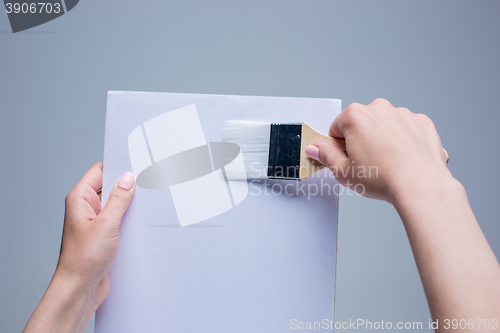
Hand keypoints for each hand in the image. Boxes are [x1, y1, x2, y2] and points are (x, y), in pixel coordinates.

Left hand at [24, 163, 134, 332]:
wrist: (80, 288)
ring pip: (116, 204)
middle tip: (146, 184)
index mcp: (80, 199)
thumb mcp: (107, 224)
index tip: (136, 165)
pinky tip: (141, 222)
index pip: (99, 171)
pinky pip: (119, 219)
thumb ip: (118, 199)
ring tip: (145, 205)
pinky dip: (129, 219)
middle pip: (109, 186)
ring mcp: (95, 222)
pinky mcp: (103, 235)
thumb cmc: (83, 259)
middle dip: (127, 186)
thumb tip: (128, 179)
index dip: (117, 166)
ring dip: (129, 205)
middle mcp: (86, 208)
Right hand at [306, 98, 450, 202]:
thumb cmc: (383, 178)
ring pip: (384, 124)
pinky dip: (403, 140)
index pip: (337, 126)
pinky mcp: (421, 122)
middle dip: (361, 139)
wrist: (420, 185)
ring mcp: (402, 114)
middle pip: (361, 122)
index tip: (346, 156)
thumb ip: (325, 155)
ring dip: (382, 138)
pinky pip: (406, 128)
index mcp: (355, 116)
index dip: (338, 144)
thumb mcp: (343, 172)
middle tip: (366, 162)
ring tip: (387, 162)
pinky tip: (403, 158)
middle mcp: (379, 108)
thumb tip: (316, 149)